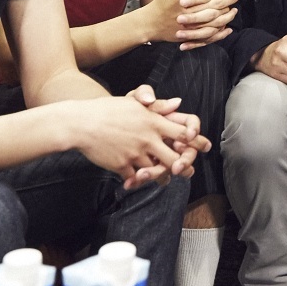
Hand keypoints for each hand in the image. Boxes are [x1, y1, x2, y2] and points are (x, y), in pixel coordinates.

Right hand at [65, 91, 200, 189]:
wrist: (81, 124)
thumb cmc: (108, 110)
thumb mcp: (134, 103)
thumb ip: (157, 105)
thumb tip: (178, 103)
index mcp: (153, 121)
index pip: (183, 132)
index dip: (196, 140)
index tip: (204, 146)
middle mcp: (148, 138)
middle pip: (175, 158)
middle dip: (185, 166)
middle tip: (188, 170)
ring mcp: (135, 153)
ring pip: (157, 171)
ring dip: (162, 177)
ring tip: (164, 180)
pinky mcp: (122, 166)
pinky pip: (136, 178)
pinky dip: (138, 181)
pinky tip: (137, 182)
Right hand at [142, 0, 234, 46]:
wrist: (150, 23)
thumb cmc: (163, 2)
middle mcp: (186, 9)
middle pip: (211, 3)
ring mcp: (188, 23)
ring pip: (212, 18)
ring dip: (225, 14)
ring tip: (234, 9)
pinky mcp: (188, 34)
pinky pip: (208, 33)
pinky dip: (219, 30)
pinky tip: (227, 25)